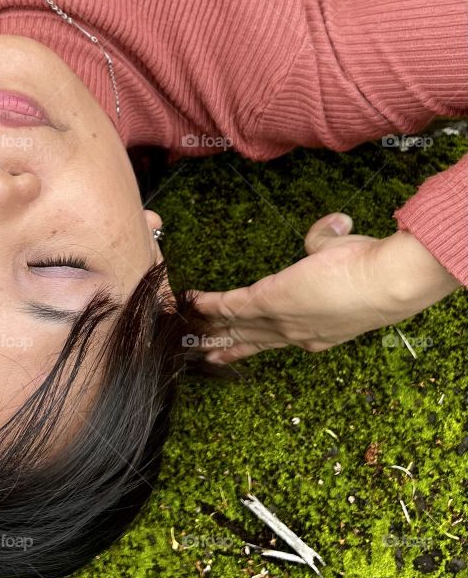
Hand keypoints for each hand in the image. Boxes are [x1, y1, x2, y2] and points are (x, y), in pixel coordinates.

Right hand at [188, 213, 449, 365]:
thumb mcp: (347, 257)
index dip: (258, 337)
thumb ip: (330, 241)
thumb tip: (334, 224)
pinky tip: (193, 300)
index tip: (243, 341)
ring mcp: (282, 321)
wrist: (385, 282)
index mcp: (317, 330)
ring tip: (192, 335)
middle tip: (207, 353)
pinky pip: (232, 304)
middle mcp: (297, 334)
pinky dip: (210, 303)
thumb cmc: (374, 271)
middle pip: (253, 340)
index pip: (278, 335)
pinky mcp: (269, 301)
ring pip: (239, 327)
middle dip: (229, 346)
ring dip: (213, 328)